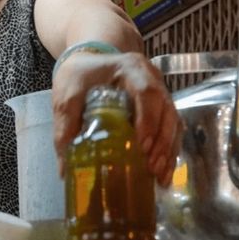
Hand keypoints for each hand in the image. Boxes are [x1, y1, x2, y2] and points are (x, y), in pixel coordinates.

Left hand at [52, 52, 181, 186]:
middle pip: (166, 109)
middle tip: (152, 168)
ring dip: (168, 149)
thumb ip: (65, 129)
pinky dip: (169, 149)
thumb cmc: (79, 77)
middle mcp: (152, 78)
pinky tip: (163, 172)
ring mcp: (159, 91)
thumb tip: (65, 170)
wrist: (87, 62)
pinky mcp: (159, 106)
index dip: (148, 120)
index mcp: (130, 69)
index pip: (146, 92)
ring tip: (159, 177)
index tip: (142, 146)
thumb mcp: (67, 98)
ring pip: (173, 120)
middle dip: (162, 141)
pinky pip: (171, 127)